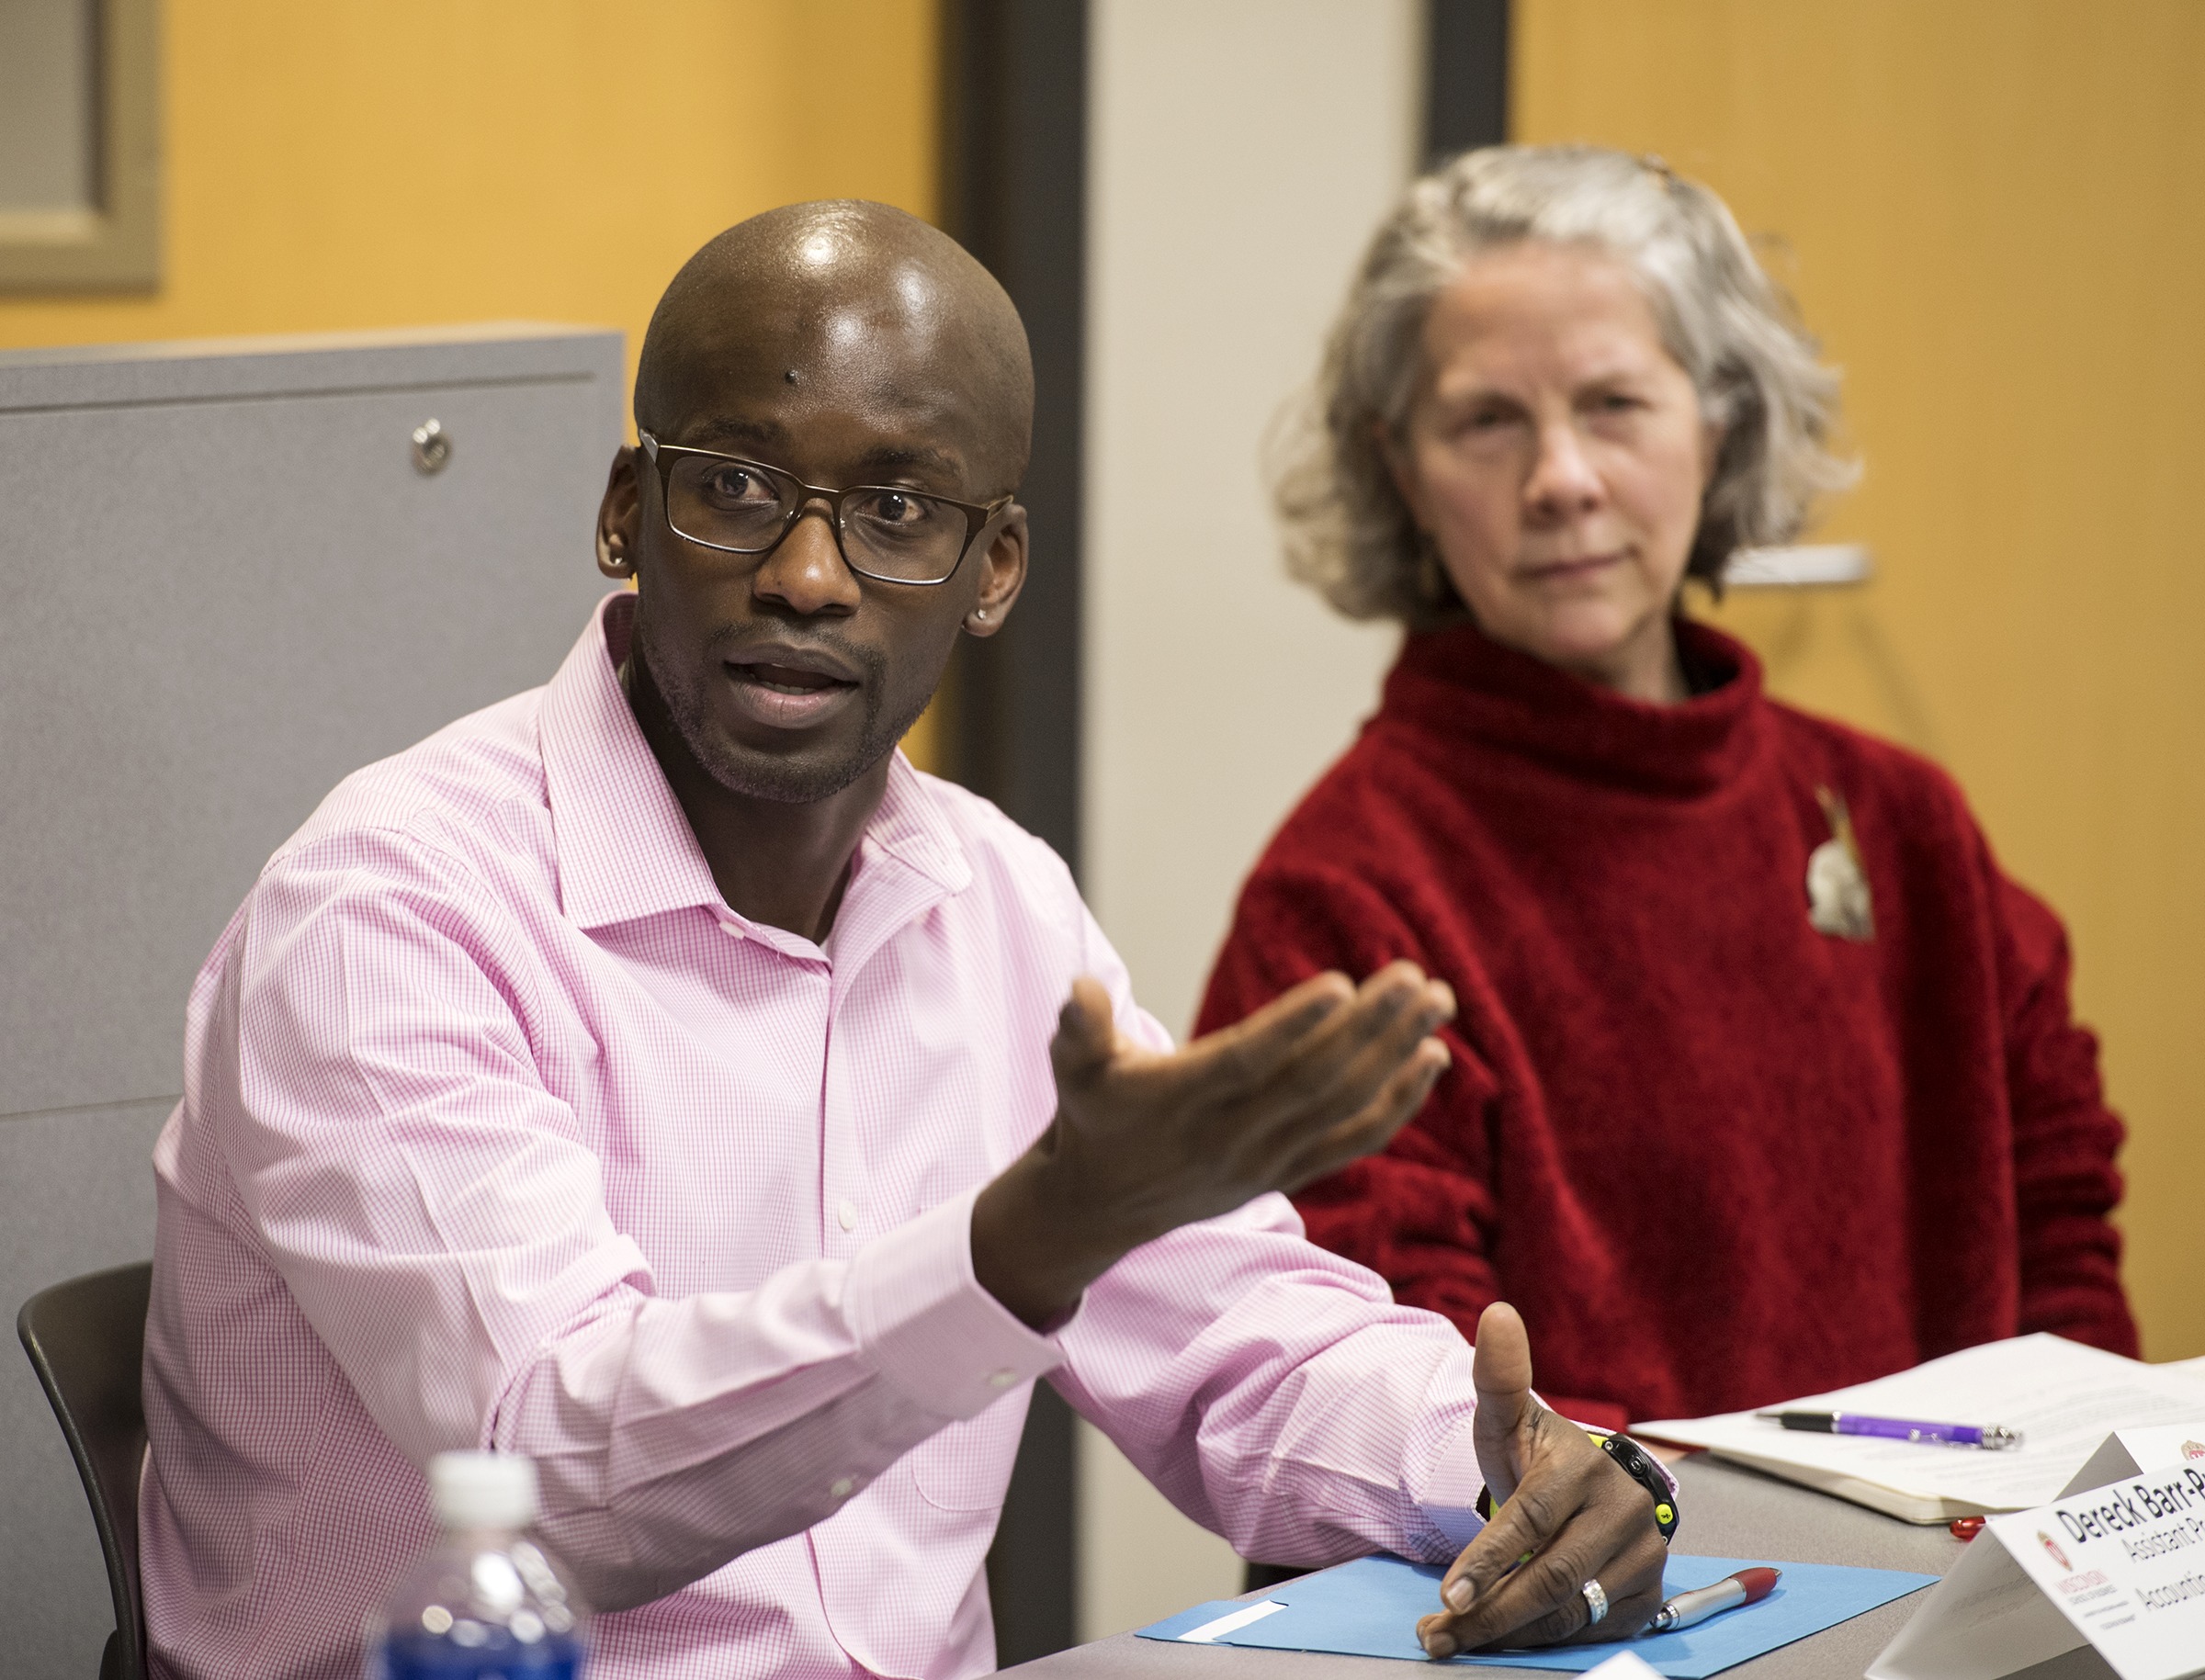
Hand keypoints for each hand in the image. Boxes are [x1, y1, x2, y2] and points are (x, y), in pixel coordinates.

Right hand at [972, 963, 1453, 1326]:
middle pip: (1313, 1081)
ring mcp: (1265, 1159)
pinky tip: (1432, 1059)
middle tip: (1415, 979)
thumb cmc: (1091, 1115)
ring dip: (1396, 1055)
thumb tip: (1080, 990)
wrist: (1100, 1206)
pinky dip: (1398, 1102)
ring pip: (1343, 1108)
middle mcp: (1230, 1136)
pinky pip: (1353, 1141)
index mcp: (1181, 1100)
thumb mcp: (1072, 1069)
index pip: (1247, 1062)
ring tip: (1439, 1002)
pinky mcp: (1286, 1173)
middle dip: (1370, 1029)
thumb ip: (1079, 1028)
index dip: (1293, 1027)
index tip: (1341, 985)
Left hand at [1417, 1304, 1666, 1656]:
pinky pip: (1592, 1631)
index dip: (1488, 1559)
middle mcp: (1625, 1512)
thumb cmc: (1539, 1455)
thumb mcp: (1510, 1417)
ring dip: (1508, 1633)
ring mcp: (1644, 1556)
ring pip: (1570, 1611)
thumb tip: (1496, 1314)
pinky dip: (1543, 1641)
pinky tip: (1505, 1639)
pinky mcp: (1648, 1594)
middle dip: (1488, 1612)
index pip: (1531, 1519)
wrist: (1591, 1485)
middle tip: (1437, 1633)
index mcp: (1585, 1467)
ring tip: (1456, 1639)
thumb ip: (1498, 1375)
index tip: (1448, 1594)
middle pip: (1550, 1577)